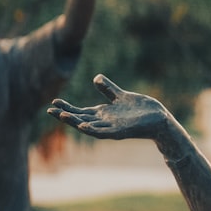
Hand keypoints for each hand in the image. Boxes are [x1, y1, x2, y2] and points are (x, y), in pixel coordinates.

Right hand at [48, 74, 170, 140]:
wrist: (160, 119)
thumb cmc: (143, 109)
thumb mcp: (122, 96)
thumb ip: (109, 89)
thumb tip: (96, 78)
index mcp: (104, 113)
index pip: (81, 111)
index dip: (68, 107)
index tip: (54, 101)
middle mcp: (105, 121)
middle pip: (81, 118)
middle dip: (66, 115)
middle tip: (49, 109)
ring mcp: (112, 127)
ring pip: (89, 126)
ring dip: (75, 122)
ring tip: (62, 115)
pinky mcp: (122, 132)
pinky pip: (104, 133)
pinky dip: (93, 130)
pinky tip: (82, 126)